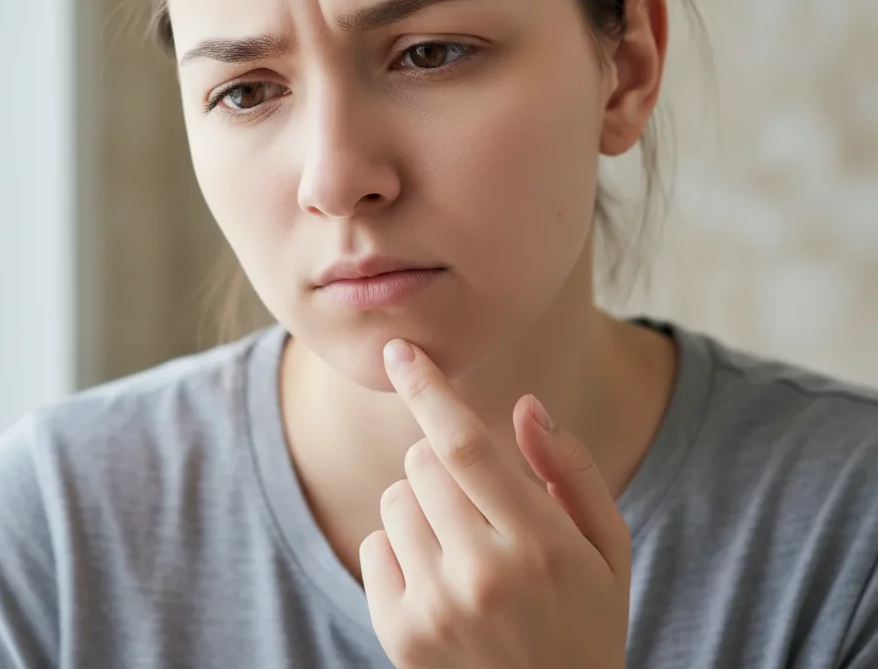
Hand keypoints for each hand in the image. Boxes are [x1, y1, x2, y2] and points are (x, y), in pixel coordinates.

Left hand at [360, 339, 629, 668]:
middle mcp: (481, 575)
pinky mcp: (398, 633)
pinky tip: (439, 580)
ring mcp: (434, 608)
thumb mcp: (608, 548)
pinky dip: (401, 547)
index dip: (428, 389)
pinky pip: (375, 544)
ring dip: (423, 503)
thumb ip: (572, 471)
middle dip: (443, 461)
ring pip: (396, 497)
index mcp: (540, 544)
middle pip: (423, 462)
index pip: (465, 445)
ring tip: (463, 546)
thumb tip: (526, 405)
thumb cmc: (586, 620)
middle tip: (479, 502)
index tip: (399, 350)